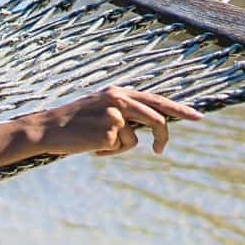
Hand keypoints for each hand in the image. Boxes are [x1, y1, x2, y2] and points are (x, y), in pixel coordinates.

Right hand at [19, 86, 202, 157]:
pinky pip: (120, 148)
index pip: (156, 100)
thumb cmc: (72, 123)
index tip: (197, 117)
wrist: (46, 129)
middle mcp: (119, 100)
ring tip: (96, 143)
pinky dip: (108, 152)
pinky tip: (90, 146)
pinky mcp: (110, 131)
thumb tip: (151, 123)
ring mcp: (115, 115)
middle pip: (156, 119)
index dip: (179, 109)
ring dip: (119, 147)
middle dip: (162, 136)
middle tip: (160, 150)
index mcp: (118, 92)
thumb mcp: (99, 109)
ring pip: (134, 139)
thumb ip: (124, 111)